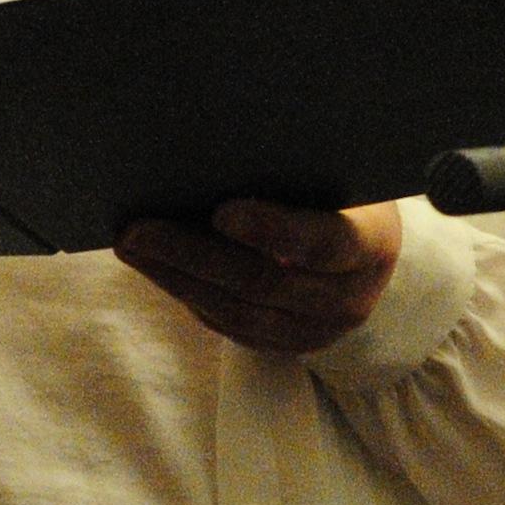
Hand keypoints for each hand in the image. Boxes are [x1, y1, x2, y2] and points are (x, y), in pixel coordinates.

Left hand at [117, 199, 402, 355]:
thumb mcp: (336, 178)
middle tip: (138, 229)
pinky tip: (155, 266)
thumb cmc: (342, 195)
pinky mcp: (285, 346)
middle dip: (194, 255)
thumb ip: (293, 172)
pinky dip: (188, 295)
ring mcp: (318, 330)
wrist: (365, 249)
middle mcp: (351, 297)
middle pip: (265, 283)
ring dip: (177, 279)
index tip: (221, 212)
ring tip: (132, 247)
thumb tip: (213, 159)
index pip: (325, 242)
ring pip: (238, 313)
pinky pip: (229, 327)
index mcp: (372, 244)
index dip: (273, 229)